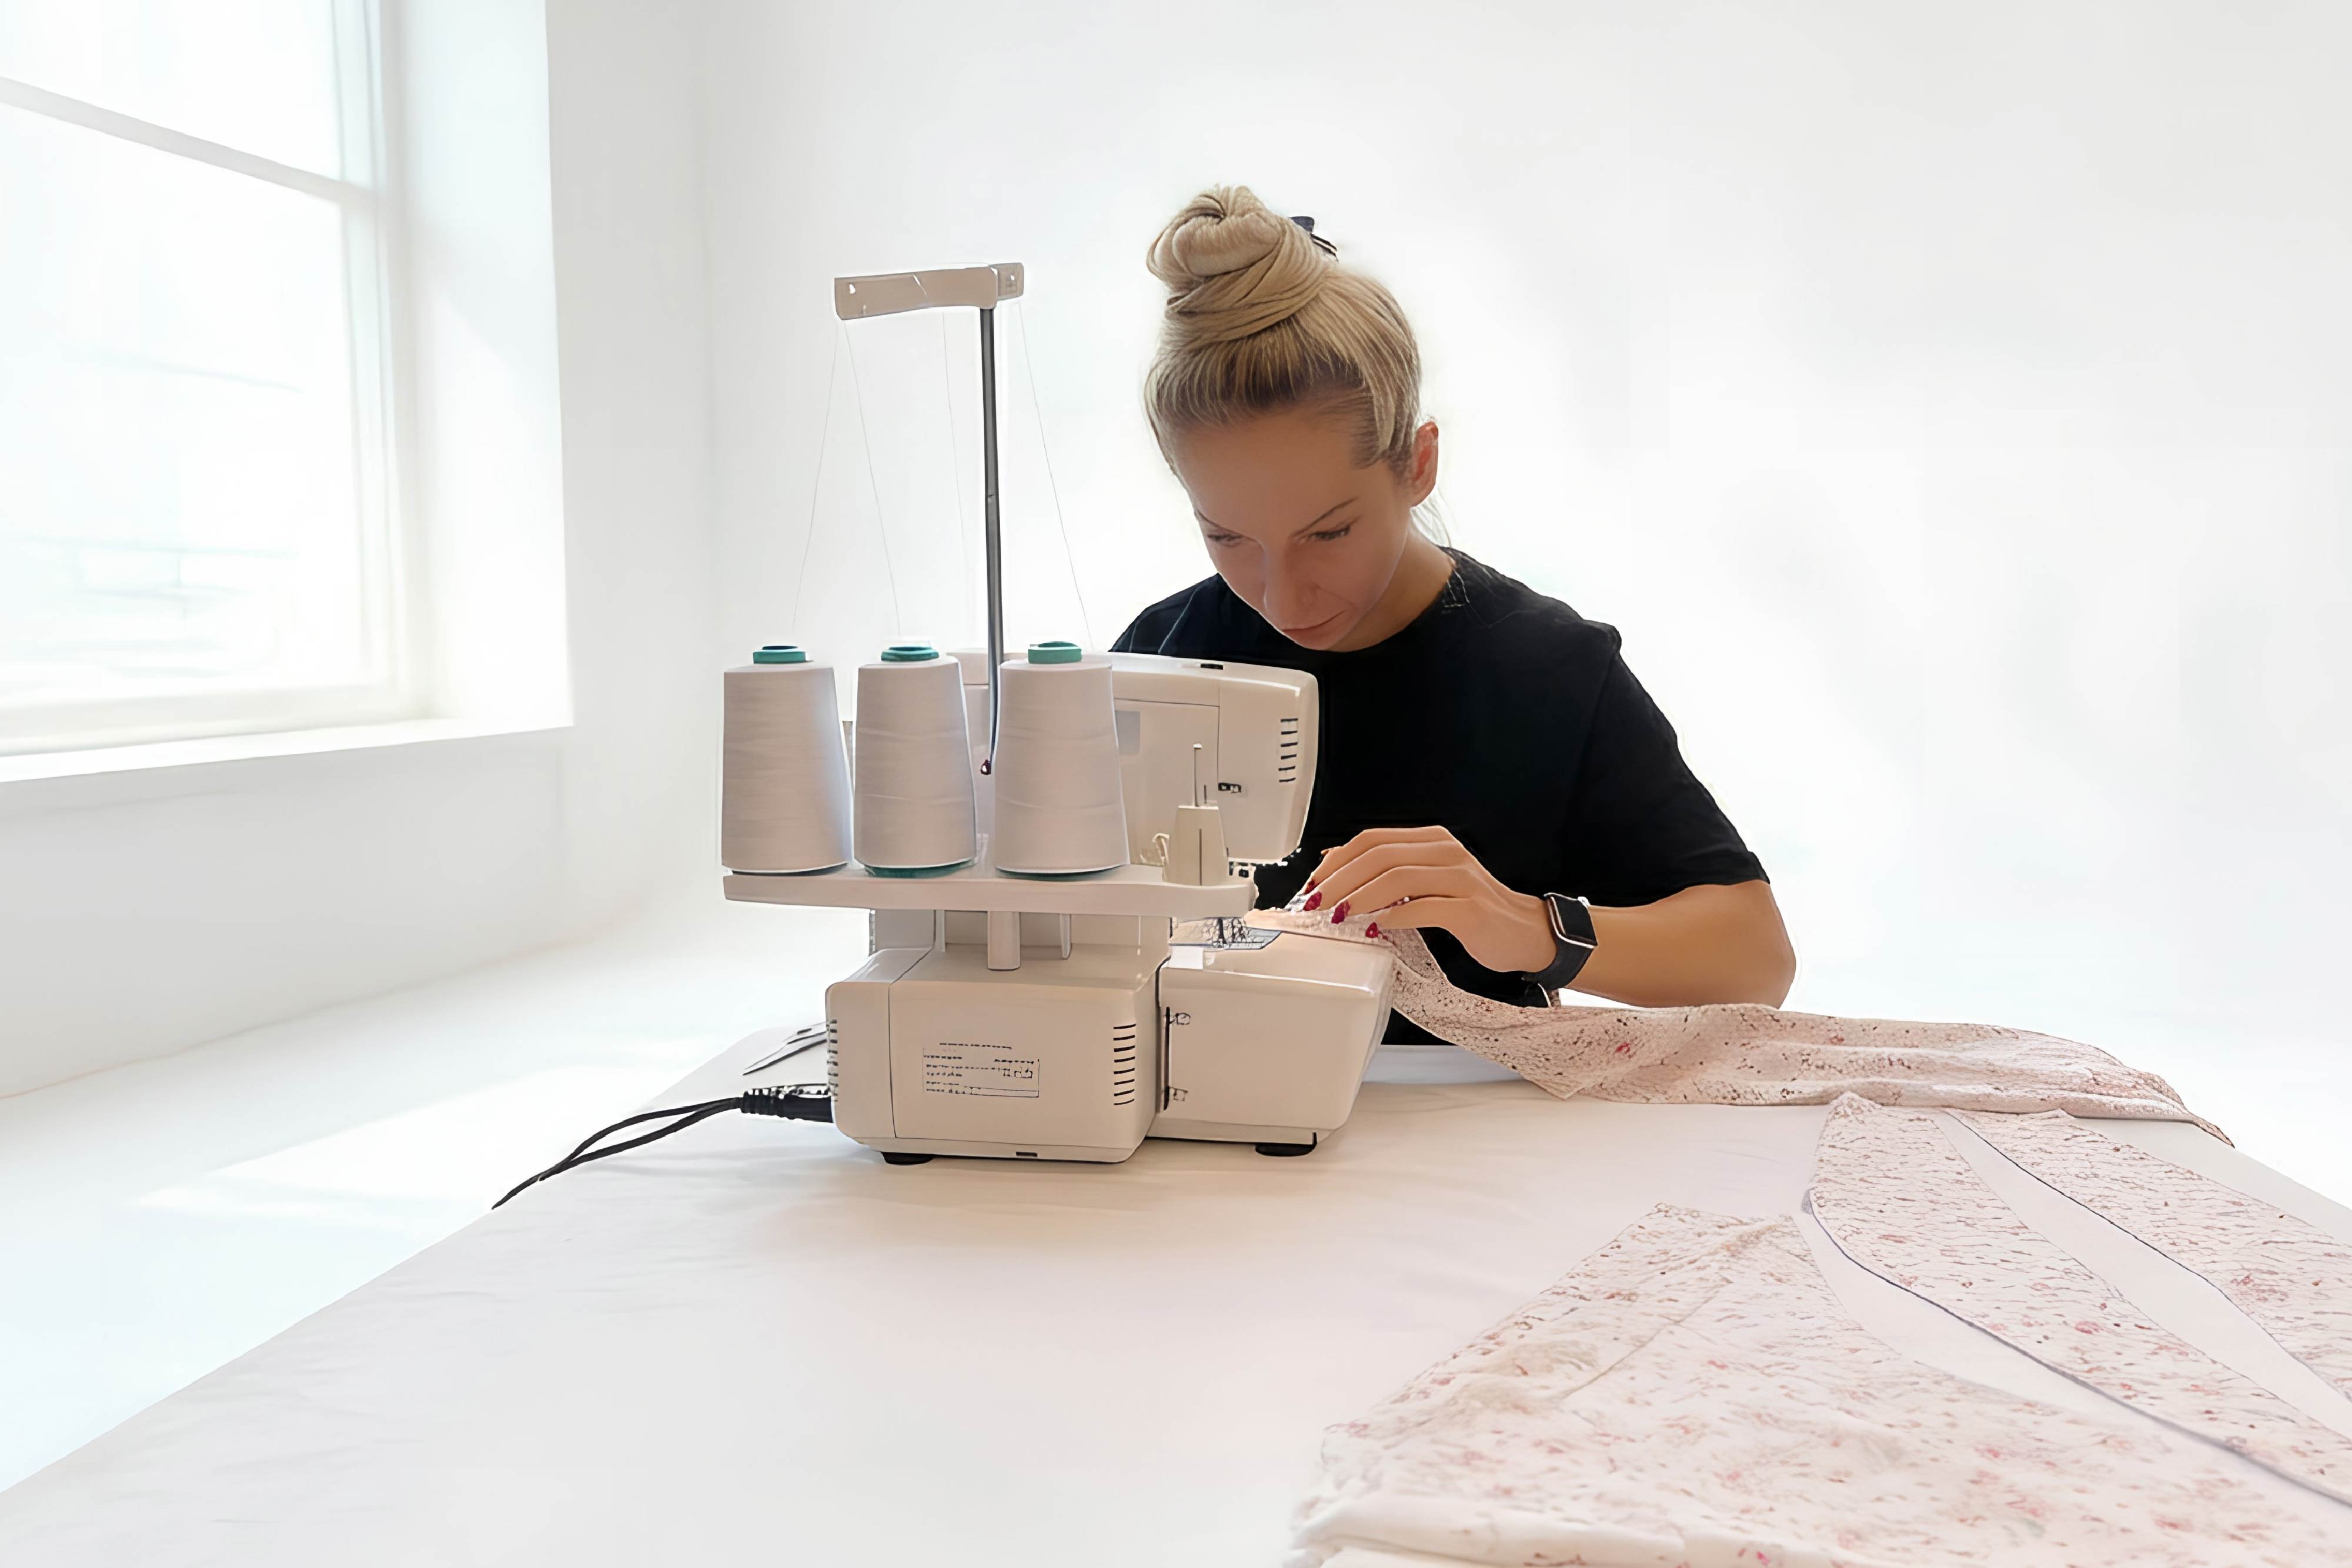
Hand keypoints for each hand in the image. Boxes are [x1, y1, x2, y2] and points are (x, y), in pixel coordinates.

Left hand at [1302, 826, 1555, 973]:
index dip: (1337, 861)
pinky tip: (1376, 928)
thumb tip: (1335, 865)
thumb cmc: (1471, 909)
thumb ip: (1389, 873)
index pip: (1372, 839)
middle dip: (1340, 880)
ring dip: (1360, 898)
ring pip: (1398, 877)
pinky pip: (1424, 908)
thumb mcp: (1427, 882)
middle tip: (1316, 903)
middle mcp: (1446, 852)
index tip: (1313, 885)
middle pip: (1379, 855)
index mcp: (1432, 840)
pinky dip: (1394, 917)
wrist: (1524, 932)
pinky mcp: (1470, 909)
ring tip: (1340, 916)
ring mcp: (1461, 879)